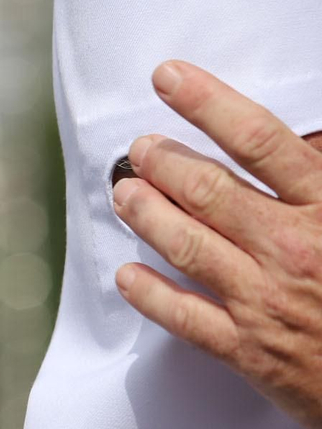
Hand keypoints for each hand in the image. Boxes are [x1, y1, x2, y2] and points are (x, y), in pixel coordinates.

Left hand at [113, 60, 321, 428]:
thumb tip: (311, 136)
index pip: (260, 140)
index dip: (207, 103)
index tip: (169, 77)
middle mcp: (293, 249)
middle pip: (206, 190)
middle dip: (161, 161)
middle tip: (139, 147)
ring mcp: (267, 301)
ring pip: (185, 245)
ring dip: (145, 214)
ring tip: (125, 193)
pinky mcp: (251, 351)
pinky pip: (183, 318)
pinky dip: (148, 293)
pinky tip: (128, 275)